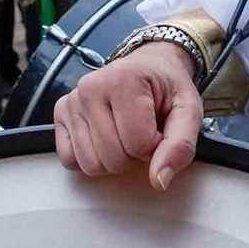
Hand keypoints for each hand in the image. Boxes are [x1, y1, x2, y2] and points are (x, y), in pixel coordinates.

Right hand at [53, 41, 202, 189]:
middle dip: (133, 156)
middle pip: (113, 159)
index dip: (155, 147)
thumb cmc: (166, 88)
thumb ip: (180, 146)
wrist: (149, 67)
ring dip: (113, 159)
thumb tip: (159, 180)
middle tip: (141, 132)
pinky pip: (70, 160)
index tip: (158, 129)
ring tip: (123, 135)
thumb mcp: (188, 111)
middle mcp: (90, 87)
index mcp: (123, 80)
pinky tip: (104, 139)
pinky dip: (90, 158)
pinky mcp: (60, 114)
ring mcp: (72, 101)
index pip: (138, 144)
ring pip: (91, 165)